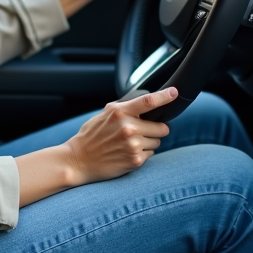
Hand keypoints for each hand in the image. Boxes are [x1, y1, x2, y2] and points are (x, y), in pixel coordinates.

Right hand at [62, 87, 177, 185]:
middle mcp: (128, 128)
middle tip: (141, 131)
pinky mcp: (135, 160)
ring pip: (157, 142)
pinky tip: (126, 153)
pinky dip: (142, 153)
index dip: (164, 96)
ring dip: (148, 142)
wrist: (78, 160)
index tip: (174, 92)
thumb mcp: (105, 114)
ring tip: (128, 144)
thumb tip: (148, 103)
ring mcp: (133, 145)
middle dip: (155, 129)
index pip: (148, 101)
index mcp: (120, 112)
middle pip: (161, 127)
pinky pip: (151, 154)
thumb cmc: (92, 136)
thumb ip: (125, 108)